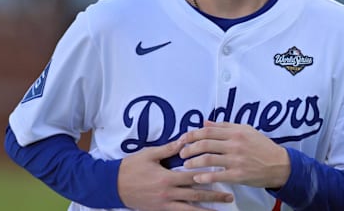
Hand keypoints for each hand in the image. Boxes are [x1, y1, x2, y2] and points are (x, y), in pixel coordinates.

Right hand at [117, 137, 233, 210]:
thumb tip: (185, 139)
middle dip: (214, 197)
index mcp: (167, 178)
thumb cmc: (131, 167)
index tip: (223, 175)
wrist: (113, 185)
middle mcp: (168, 193)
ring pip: (189, 210)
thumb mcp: (149, 154)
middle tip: (230, 198)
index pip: (193, 177)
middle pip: (195, 196)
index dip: (209, 177)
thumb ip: (169, 149)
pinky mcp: (159, 210)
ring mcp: (164, 205)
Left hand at [179, 121, 290, 188]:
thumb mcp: (246, 130)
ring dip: (193, 162)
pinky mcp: (238, 175)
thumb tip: (205, 123)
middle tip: (181, 153)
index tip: (183, 139)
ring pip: (208, 160)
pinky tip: (197, 178)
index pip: (208, 131)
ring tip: (186, 165)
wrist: (279, 165)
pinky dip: (204, 177)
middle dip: (189, 149)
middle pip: (204, 144)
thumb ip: (225, 126)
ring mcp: (236, 160)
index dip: (192, 135)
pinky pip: (217, 176)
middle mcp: (235, 145)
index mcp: (235, 132)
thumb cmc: (262, 146)